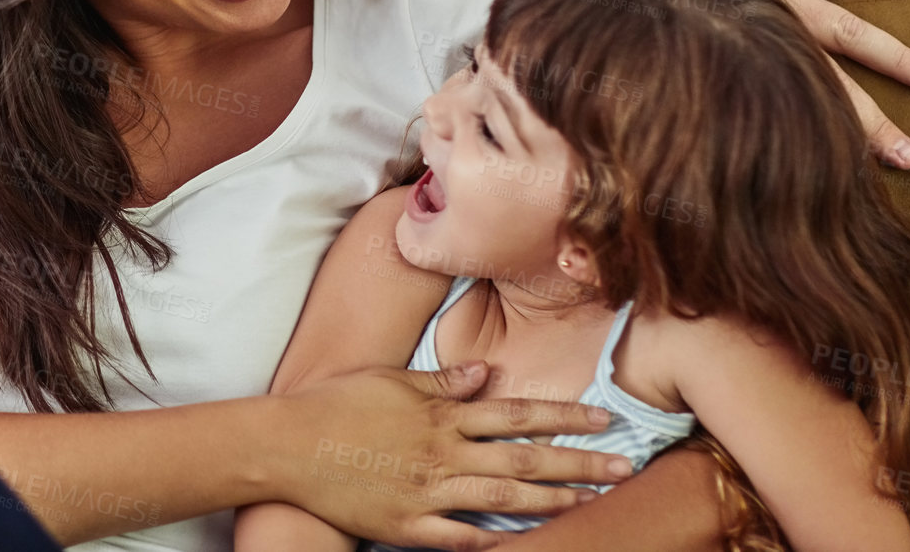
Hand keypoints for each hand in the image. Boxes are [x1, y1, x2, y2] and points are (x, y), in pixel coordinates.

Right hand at [273, 363, 630, 551]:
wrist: (287, 445)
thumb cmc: (336, 404)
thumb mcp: (390, 380)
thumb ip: (440, 379)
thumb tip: (485, 374)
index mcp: (441, 413)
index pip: (516, 414)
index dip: (563, 416)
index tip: (603, 418)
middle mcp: (442, 452)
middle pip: (524, 460)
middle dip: (578, 464)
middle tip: (623, 467)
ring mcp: (426, 492)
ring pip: (502, 499)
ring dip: (552, 501)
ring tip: (590, 502)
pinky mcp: (406, 525)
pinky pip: (457, 538)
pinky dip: (490, 540)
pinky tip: (523, 542)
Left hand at [596, 0, 909, 166]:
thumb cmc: (638, 6)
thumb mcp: (657, 60)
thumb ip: (677, 94)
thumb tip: (666, 145)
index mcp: (737, 63)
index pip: (789, 111)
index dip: (821, 145)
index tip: (851, 180)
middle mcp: (764, 36)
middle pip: (829, 85)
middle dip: (871, 122)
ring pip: (849, 32)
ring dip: (895, 56)